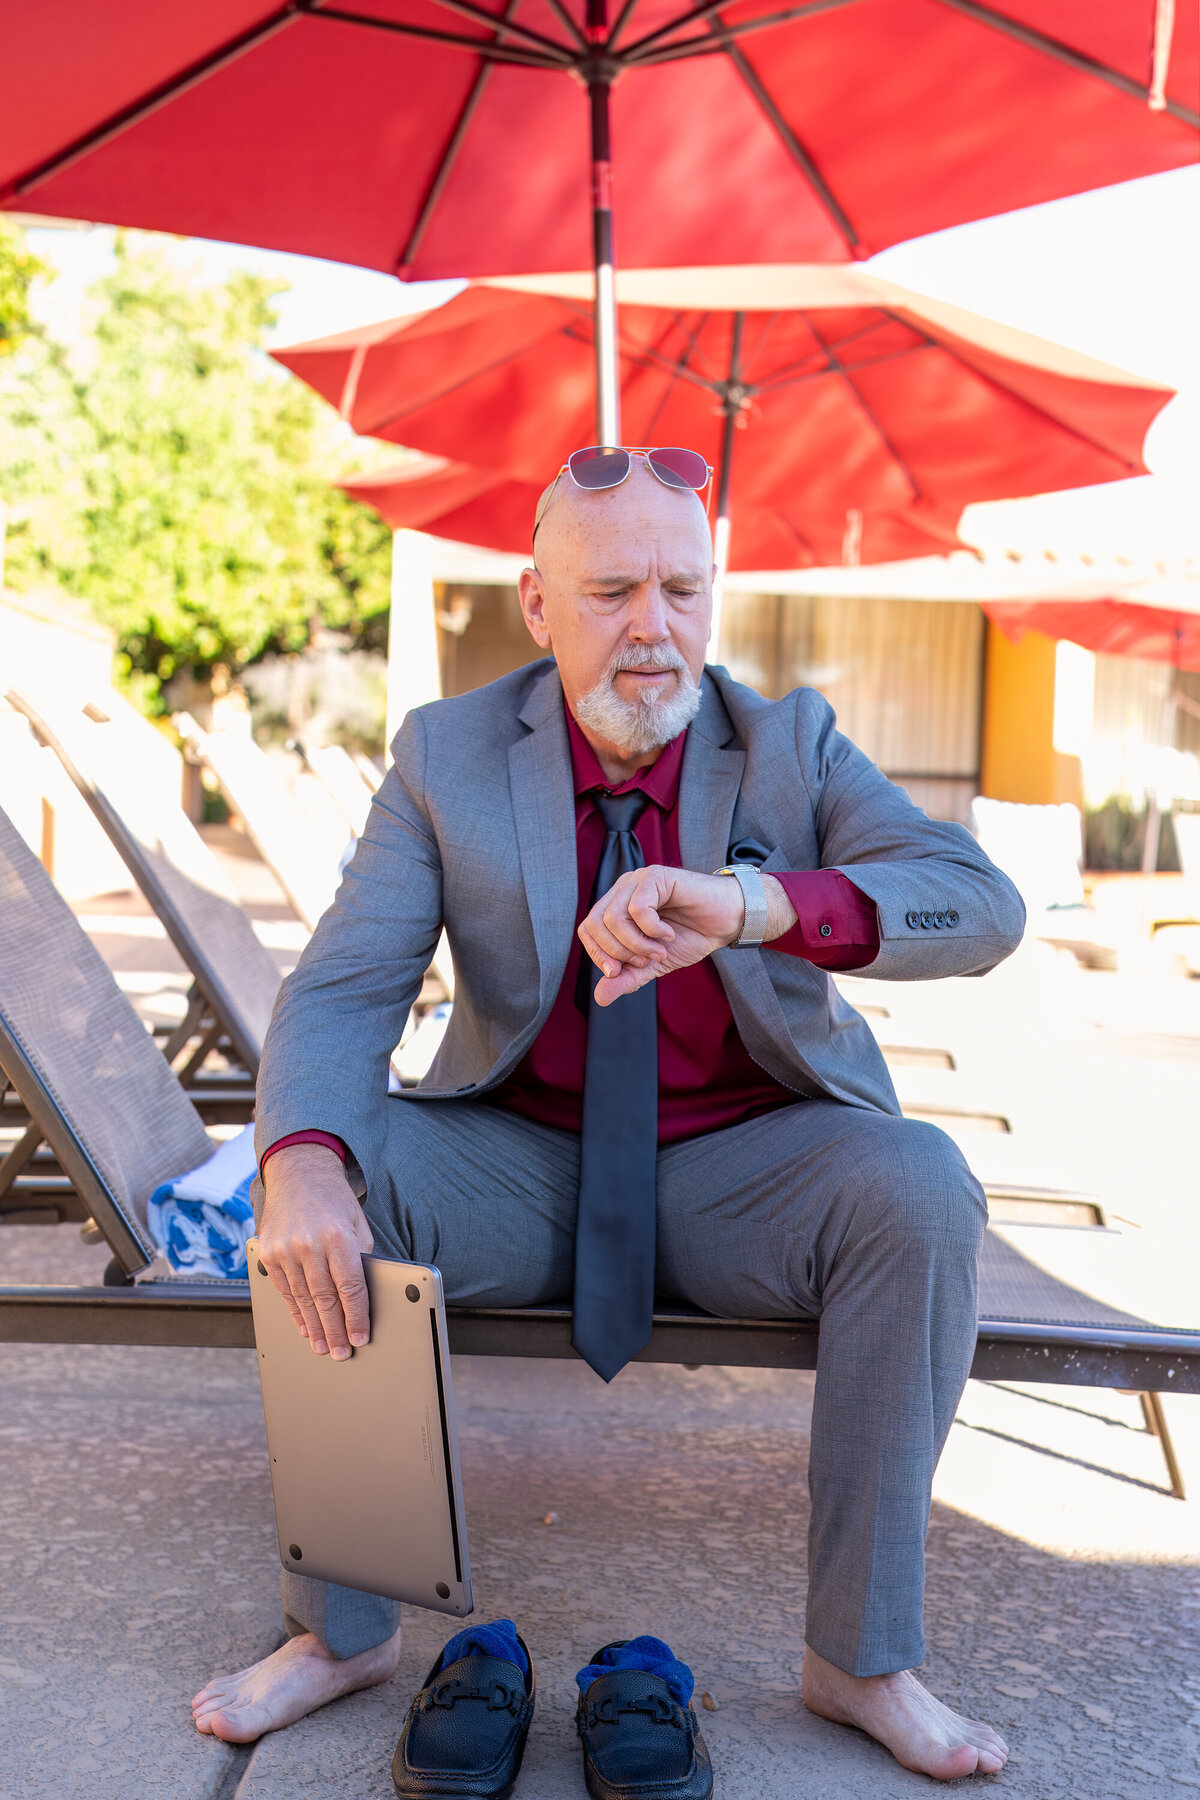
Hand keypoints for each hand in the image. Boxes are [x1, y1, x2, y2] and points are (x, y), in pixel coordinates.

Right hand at [257, 1144, 372, 1359]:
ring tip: (323, 1346)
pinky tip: (304, 1326)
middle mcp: (308, 1244)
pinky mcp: (267, 1253)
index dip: (357, 1317)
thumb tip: (361, 1297)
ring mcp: (284, 1250)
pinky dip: (295, 1311)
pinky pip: (283, 1290)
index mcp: (337, 1236)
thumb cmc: (334, 1200)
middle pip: (325, 1299)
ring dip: (314, 1327)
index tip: (361, 1337)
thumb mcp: (357, 1224)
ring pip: (302, 1299)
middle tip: (342, 1352)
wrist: (298, 1172)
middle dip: (335, 1330)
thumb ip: (359, 1258)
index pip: (350, 1287)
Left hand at [578, 866, 797, 1003]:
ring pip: (614, 918)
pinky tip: (668, 934)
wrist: (727, 921)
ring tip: (660, 950)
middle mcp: (623, 890)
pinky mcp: (656, 876)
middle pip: (595, 924)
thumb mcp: (654, 964)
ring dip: (637, 944)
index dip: (598, 954)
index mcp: (617, 906)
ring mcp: (638, 880)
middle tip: (646, 961)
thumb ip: (627, 978)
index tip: (619, 972)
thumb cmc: (691, 936)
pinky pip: (638, 908)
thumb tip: (599, 997)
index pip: (587, 930)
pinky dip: (652, 930)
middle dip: (618, 952)